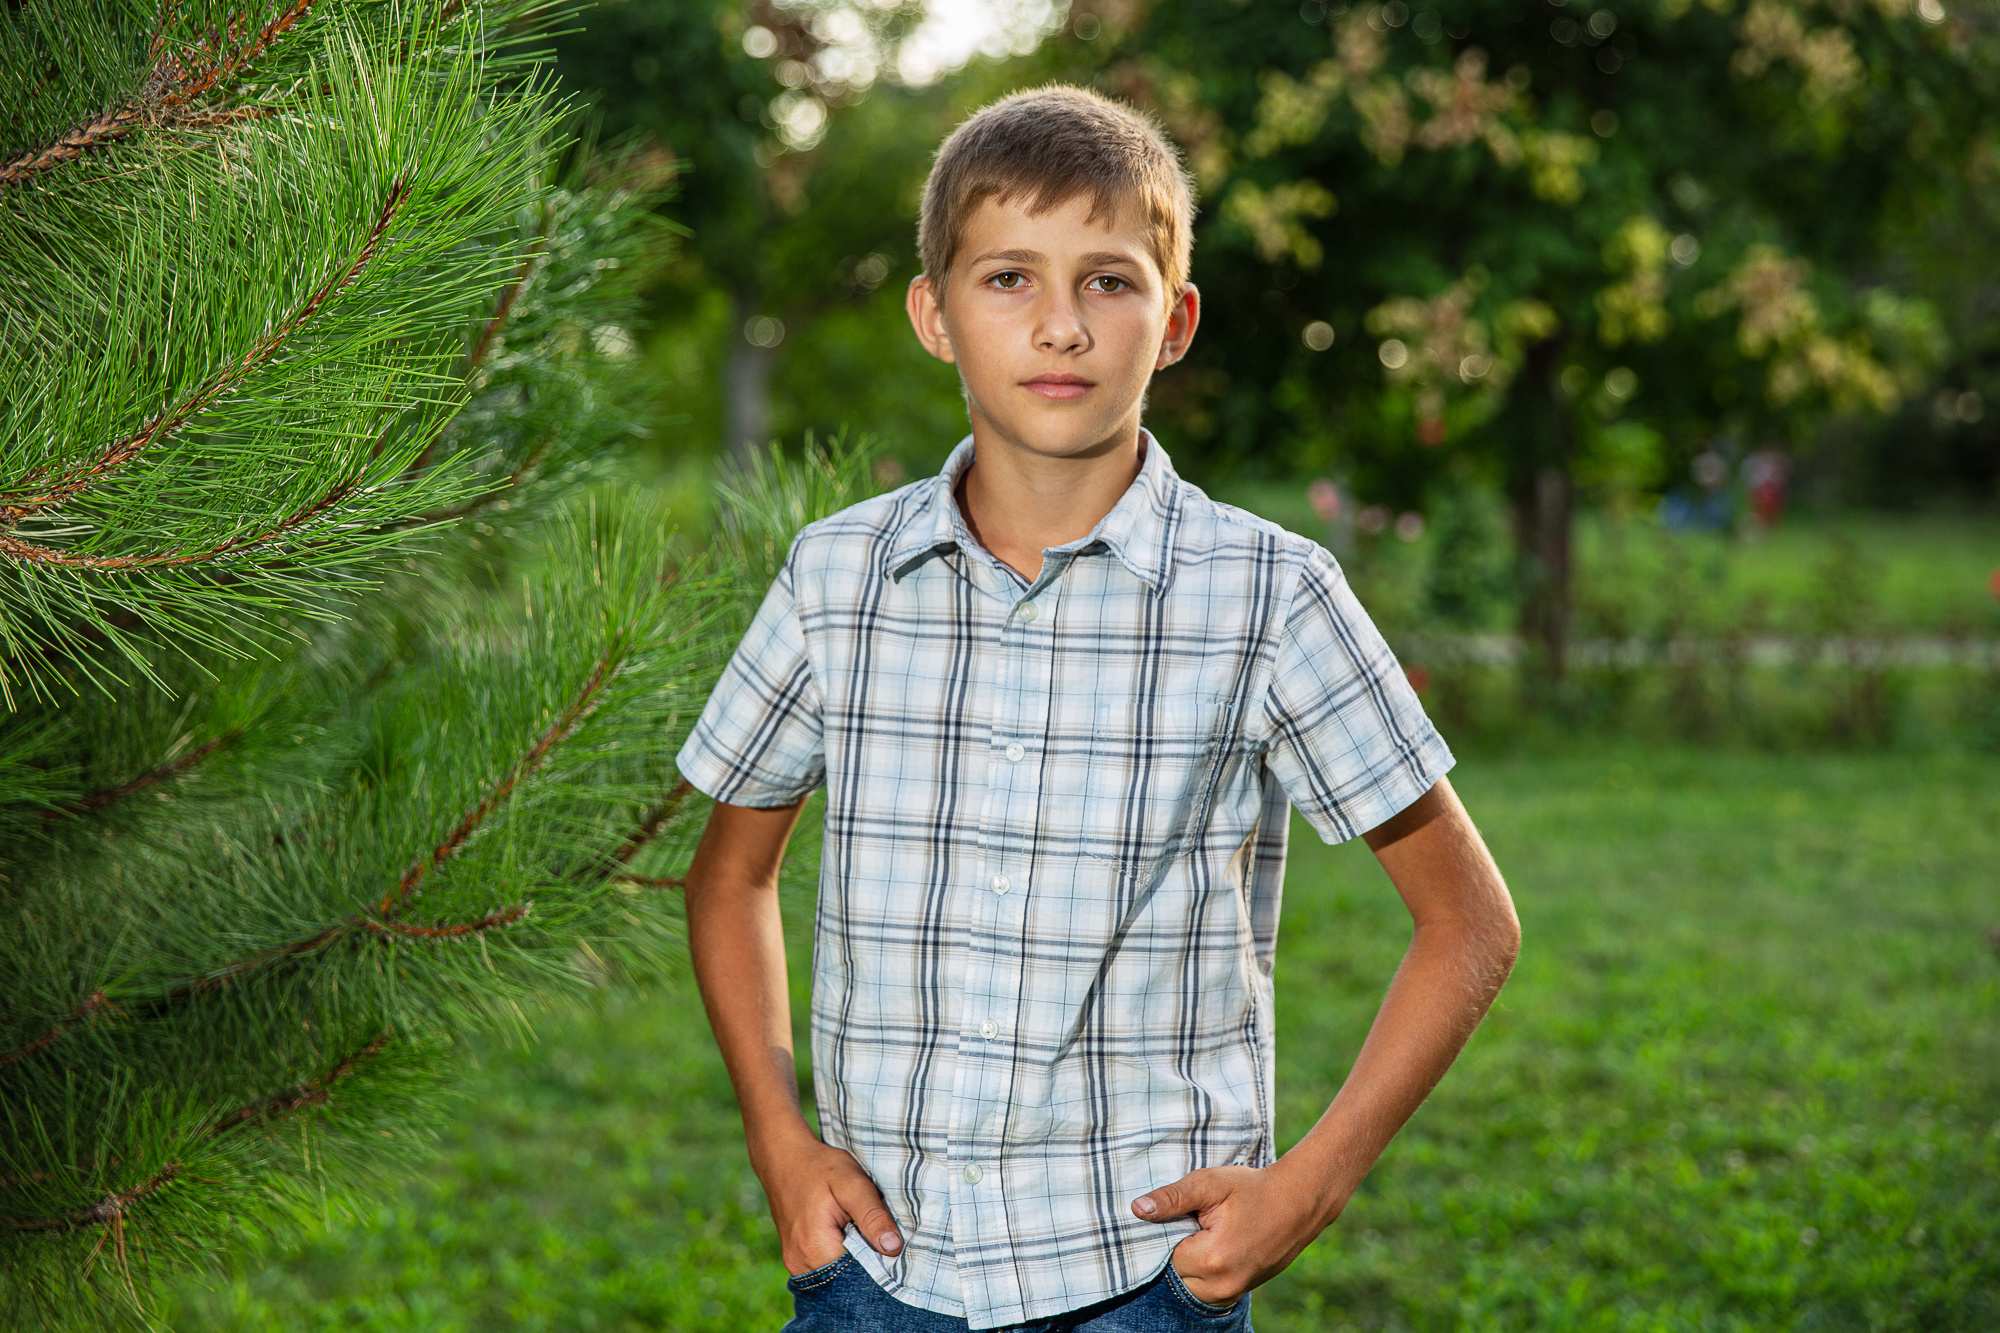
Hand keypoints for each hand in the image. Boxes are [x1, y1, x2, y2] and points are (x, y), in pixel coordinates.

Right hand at [753, 1129, 903, 1275]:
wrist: (784, 1157)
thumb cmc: (820, 1166)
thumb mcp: (852, 1183)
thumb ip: (872, 1216)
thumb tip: (893, 1248)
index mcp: (814, 1250)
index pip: (860, 1272)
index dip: (880, 1258)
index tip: (888, 1236)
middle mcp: (801, 1264)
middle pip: (848, 1276)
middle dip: (867, 1256)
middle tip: (874, 1225)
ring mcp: (796, 1263)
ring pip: (838, 1271)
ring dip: (854, 1254)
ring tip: (856, 1223)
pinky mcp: (797, 1258)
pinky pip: (826, 1264)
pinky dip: (841, 1251)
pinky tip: (845, 1229)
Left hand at [1131, 1162, 1340, 1305]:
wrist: (1299, 1202)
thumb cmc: (1254, 1189)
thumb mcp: (1211, 1183)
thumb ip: (1172, 1198)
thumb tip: (1137, 1210)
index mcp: (1212, 1259)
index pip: (1162, 1255)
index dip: (1165, 1232)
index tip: (1181, 1215)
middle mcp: (1221, 1285)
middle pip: (1173, 1274)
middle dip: (1175, 1248)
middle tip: (1194, 1221)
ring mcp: (1233, 1292)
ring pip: (1188, 1284)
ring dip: (1188, 1261)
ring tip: (1205, 1231)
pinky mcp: (1239, 1291)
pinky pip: (1206, 1287)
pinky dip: (1202, 1269)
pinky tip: (1214, 1243)